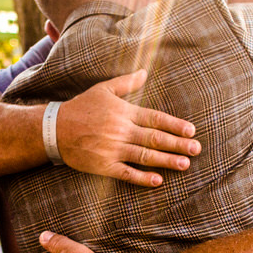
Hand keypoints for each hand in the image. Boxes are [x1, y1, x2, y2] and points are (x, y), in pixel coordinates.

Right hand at [56, 69, 199, 187]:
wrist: (55, 129)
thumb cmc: (81, 107)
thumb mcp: (103, 89)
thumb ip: (126, 83)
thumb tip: (144, 71)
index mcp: (124, 112)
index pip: (156, 118)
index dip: (175, 125)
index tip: (191, 130)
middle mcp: (121, 130)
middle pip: (155, 138)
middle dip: (178, 144)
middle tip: (197, 149)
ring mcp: (113, 149)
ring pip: (145, 156)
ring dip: (167, 161)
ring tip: (185, 164)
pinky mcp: (103, 165)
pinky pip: (126, 173)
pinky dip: (142, 178)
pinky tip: (157, 180)